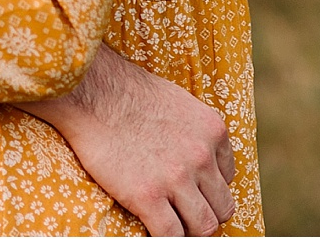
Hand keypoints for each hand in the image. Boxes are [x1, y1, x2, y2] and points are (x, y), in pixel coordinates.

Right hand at [19, 45, 234, 235]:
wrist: (92, 91)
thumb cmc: (126, 91)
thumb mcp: (177, 102)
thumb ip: (193, 130)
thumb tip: (191, 152)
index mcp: (212, 131)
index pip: (228, 177)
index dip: (208, 188)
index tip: (192, 190)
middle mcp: (202, 157)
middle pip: (223, 207)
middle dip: (205, 213)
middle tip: (185, 214)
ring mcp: (176, 179)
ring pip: (204, 226)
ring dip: (189, 230)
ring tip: (172, 225)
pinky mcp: (147, 197)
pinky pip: (171, 236)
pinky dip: (165, 239)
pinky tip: (152, 230)